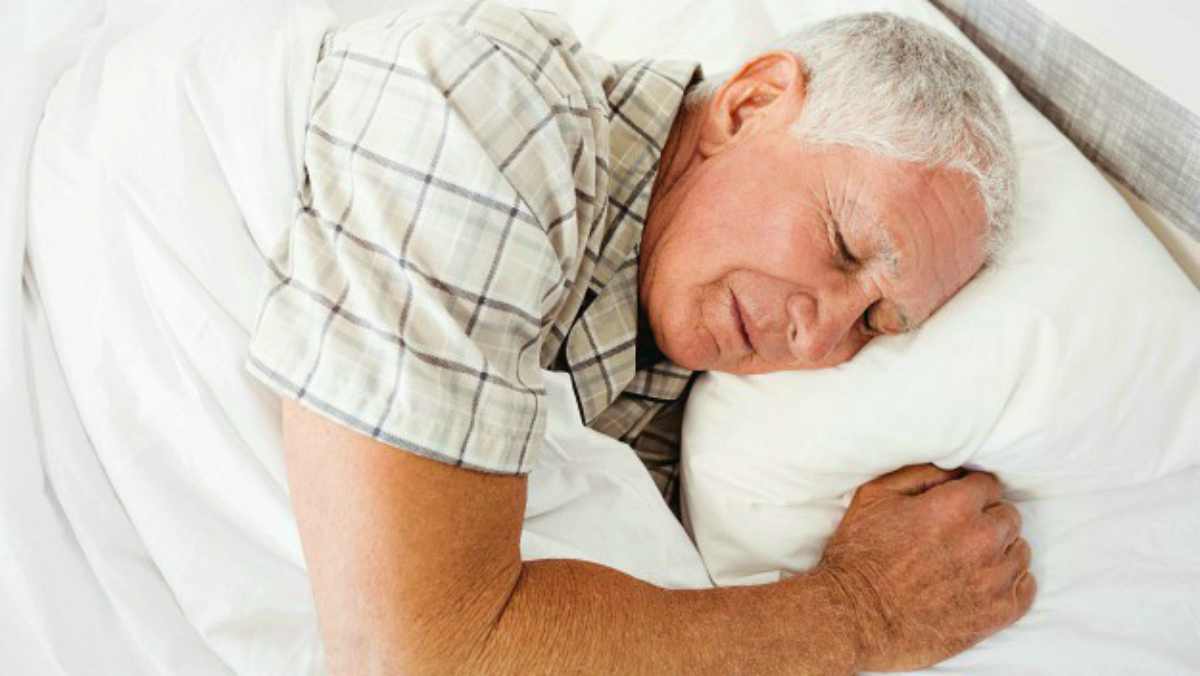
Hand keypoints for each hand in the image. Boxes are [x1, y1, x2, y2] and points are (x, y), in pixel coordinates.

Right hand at [815, 464, 1034, 671]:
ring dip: (1000, 551)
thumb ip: (921, 474)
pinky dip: (1011, 583)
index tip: (956, 504)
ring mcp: (993, 579)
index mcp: (955, 506)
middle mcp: (982, 539)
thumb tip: (953, 469)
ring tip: (969, 560)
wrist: (855, 614)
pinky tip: (987, 582)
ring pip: (1019, 551)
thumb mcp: (876, 495)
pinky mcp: (996, 613)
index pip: (989, 485)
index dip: (970, 492)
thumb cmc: (861, 553)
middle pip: (1009, 516)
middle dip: (986, 519)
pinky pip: (1026, 589)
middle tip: (959, 533)